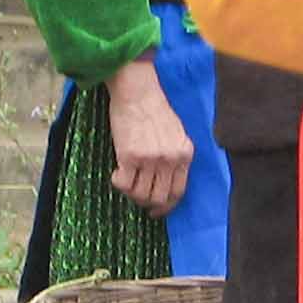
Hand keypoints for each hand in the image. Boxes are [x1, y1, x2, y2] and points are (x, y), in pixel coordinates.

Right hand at [105, 56, 191, 216]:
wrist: (138, 92)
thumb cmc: (155, 109)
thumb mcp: (176, 133)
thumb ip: (175, 156)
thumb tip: (166, 182)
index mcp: (185, 153)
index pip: (178, 191)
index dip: (166, 206)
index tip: (157, 210)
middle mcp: (170, 159)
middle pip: (159, 198)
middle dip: (147, 203)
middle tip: (138, 198)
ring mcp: (150, 159)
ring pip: (140, 195)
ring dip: (131, 193)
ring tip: (126, 181)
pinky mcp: (129, 157)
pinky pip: (123, 184)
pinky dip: (118, 183)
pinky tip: (117, 173)